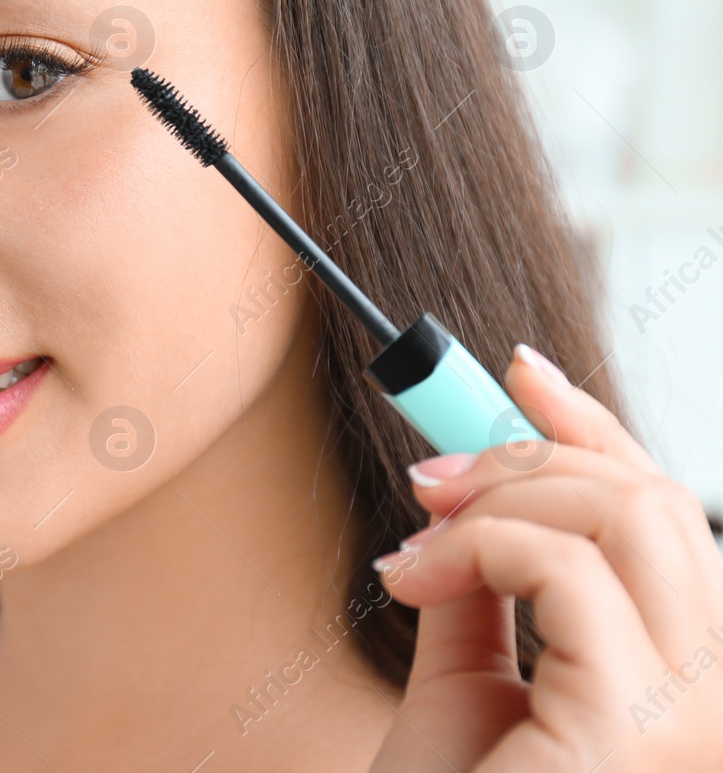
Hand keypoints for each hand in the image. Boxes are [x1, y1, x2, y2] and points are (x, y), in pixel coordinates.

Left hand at [367, 344, 722, 771]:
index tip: (519, 371)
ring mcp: (704, 717)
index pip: (674, 520)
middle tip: (428, 478)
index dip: (600, 431)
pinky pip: (568, 572)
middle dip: (531, 455)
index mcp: (692, 681)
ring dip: (502, 499)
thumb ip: (487, 591)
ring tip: (416, 539)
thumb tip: (462, 495)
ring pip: (629, 519)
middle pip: (659, 504)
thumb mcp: (470, 680)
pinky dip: (476, 549)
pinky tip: (405, 580)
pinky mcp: (644, 727)